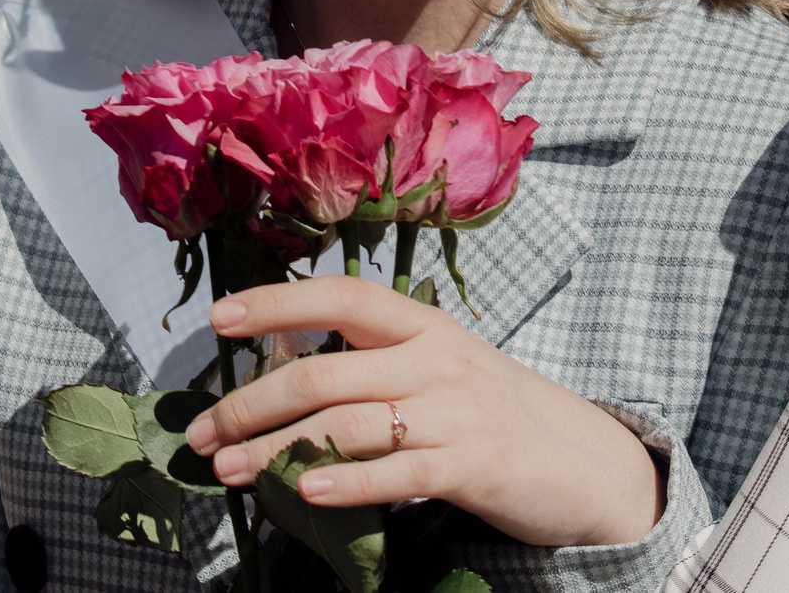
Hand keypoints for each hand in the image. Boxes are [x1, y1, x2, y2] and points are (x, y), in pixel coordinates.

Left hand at [185, 275, 662, 547]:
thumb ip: (377, 365)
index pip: (342, 296)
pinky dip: (345, 481)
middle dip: (249, 404)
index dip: (277, 301)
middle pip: (322, 371)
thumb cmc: (497, 414)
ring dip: (274, 450)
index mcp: (424, 325)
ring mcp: (453, 412)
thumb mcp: (442, 369)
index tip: (219, 319)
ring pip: (343, 425)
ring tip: (230, 471)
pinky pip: (394, 472)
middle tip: (202, 435)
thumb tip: (284, 377)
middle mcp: (435, 359)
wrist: (586, 463)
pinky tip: (305, 492)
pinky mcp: (470, 465)